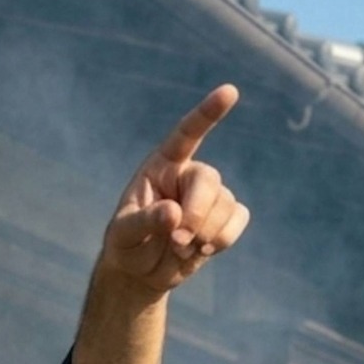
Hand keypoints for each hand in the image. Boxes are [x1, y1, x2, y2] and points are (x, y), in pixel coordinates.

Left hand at [102, 86, 248, 293]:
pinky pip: (239, 219)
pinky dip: (222, 239)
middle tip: (178, 241)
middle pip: (209, 180)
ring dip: (205, 233)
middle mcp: (188, 174)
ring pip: (226, 204)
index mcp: (161, 165)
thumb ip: (144, 221)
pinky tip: (201, 250)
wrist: (141, 271)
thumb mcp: (124, 234)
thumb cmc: (127, 244)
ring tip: (180, 249)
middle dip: (197, 214)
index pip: (186, 134)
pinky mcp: (225, 216)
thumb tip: (174, 213)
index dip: (208, 113)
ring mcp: (210, 194)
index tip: (230, 91)